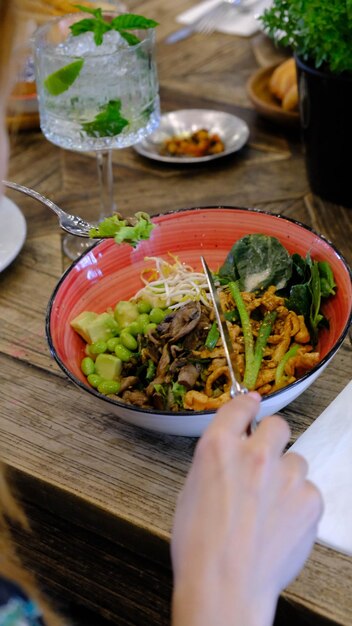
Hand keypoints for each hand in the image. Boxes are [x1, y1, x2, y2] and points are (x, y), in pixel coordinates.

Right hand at [171, 394, 322, 625]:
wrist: (225, 587)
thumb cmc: (200, 547)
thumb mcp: (190, 490)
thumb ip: (216, 462)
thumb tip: (231, 452)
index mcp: (218, 447)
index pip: (240, 407)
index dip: (247, 405)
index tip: (252, 404)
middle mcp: (255, 454)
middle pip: (277, 425)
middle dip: (271, 439)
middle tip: (263, 463)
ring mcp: (285, 476)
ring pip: (296, 460)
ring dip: (286, 475)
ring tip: (269, 506)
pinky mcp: (309, 500)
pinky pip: (309, 490)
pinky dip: (298, 503)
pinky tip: (281, 523)